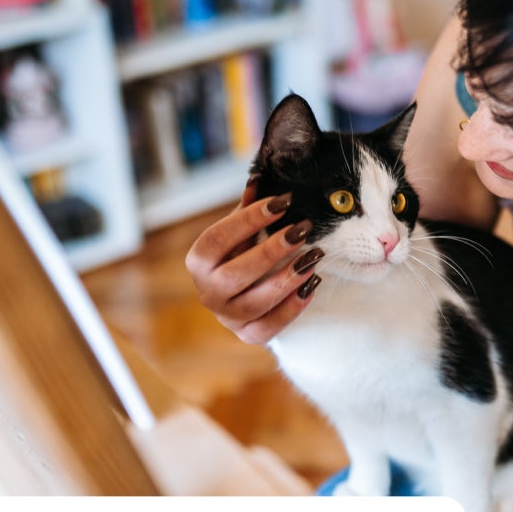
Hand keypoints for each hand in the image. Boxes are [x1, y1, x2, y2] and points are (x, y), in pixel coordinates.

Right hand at [184, 181, 322, 344]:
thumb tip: (260, 177)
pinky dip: (292, 307)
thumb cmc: (245, 254)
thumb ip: (249, 209)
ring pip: (254, 303)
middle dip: (272, 251)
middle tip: (303, 231)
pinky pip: (270, 327)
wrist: (247, 296)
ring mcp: (227, 317)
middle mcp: (208, 291)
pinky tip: (312, 285)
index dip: (248, 220)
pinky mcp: (249, 334)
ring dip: (287, 279)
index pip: (217, 239)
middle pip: (236, 274)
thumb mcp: (244, 231)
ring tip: (313, 258)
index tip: (282, 203)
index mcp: (199, 260)